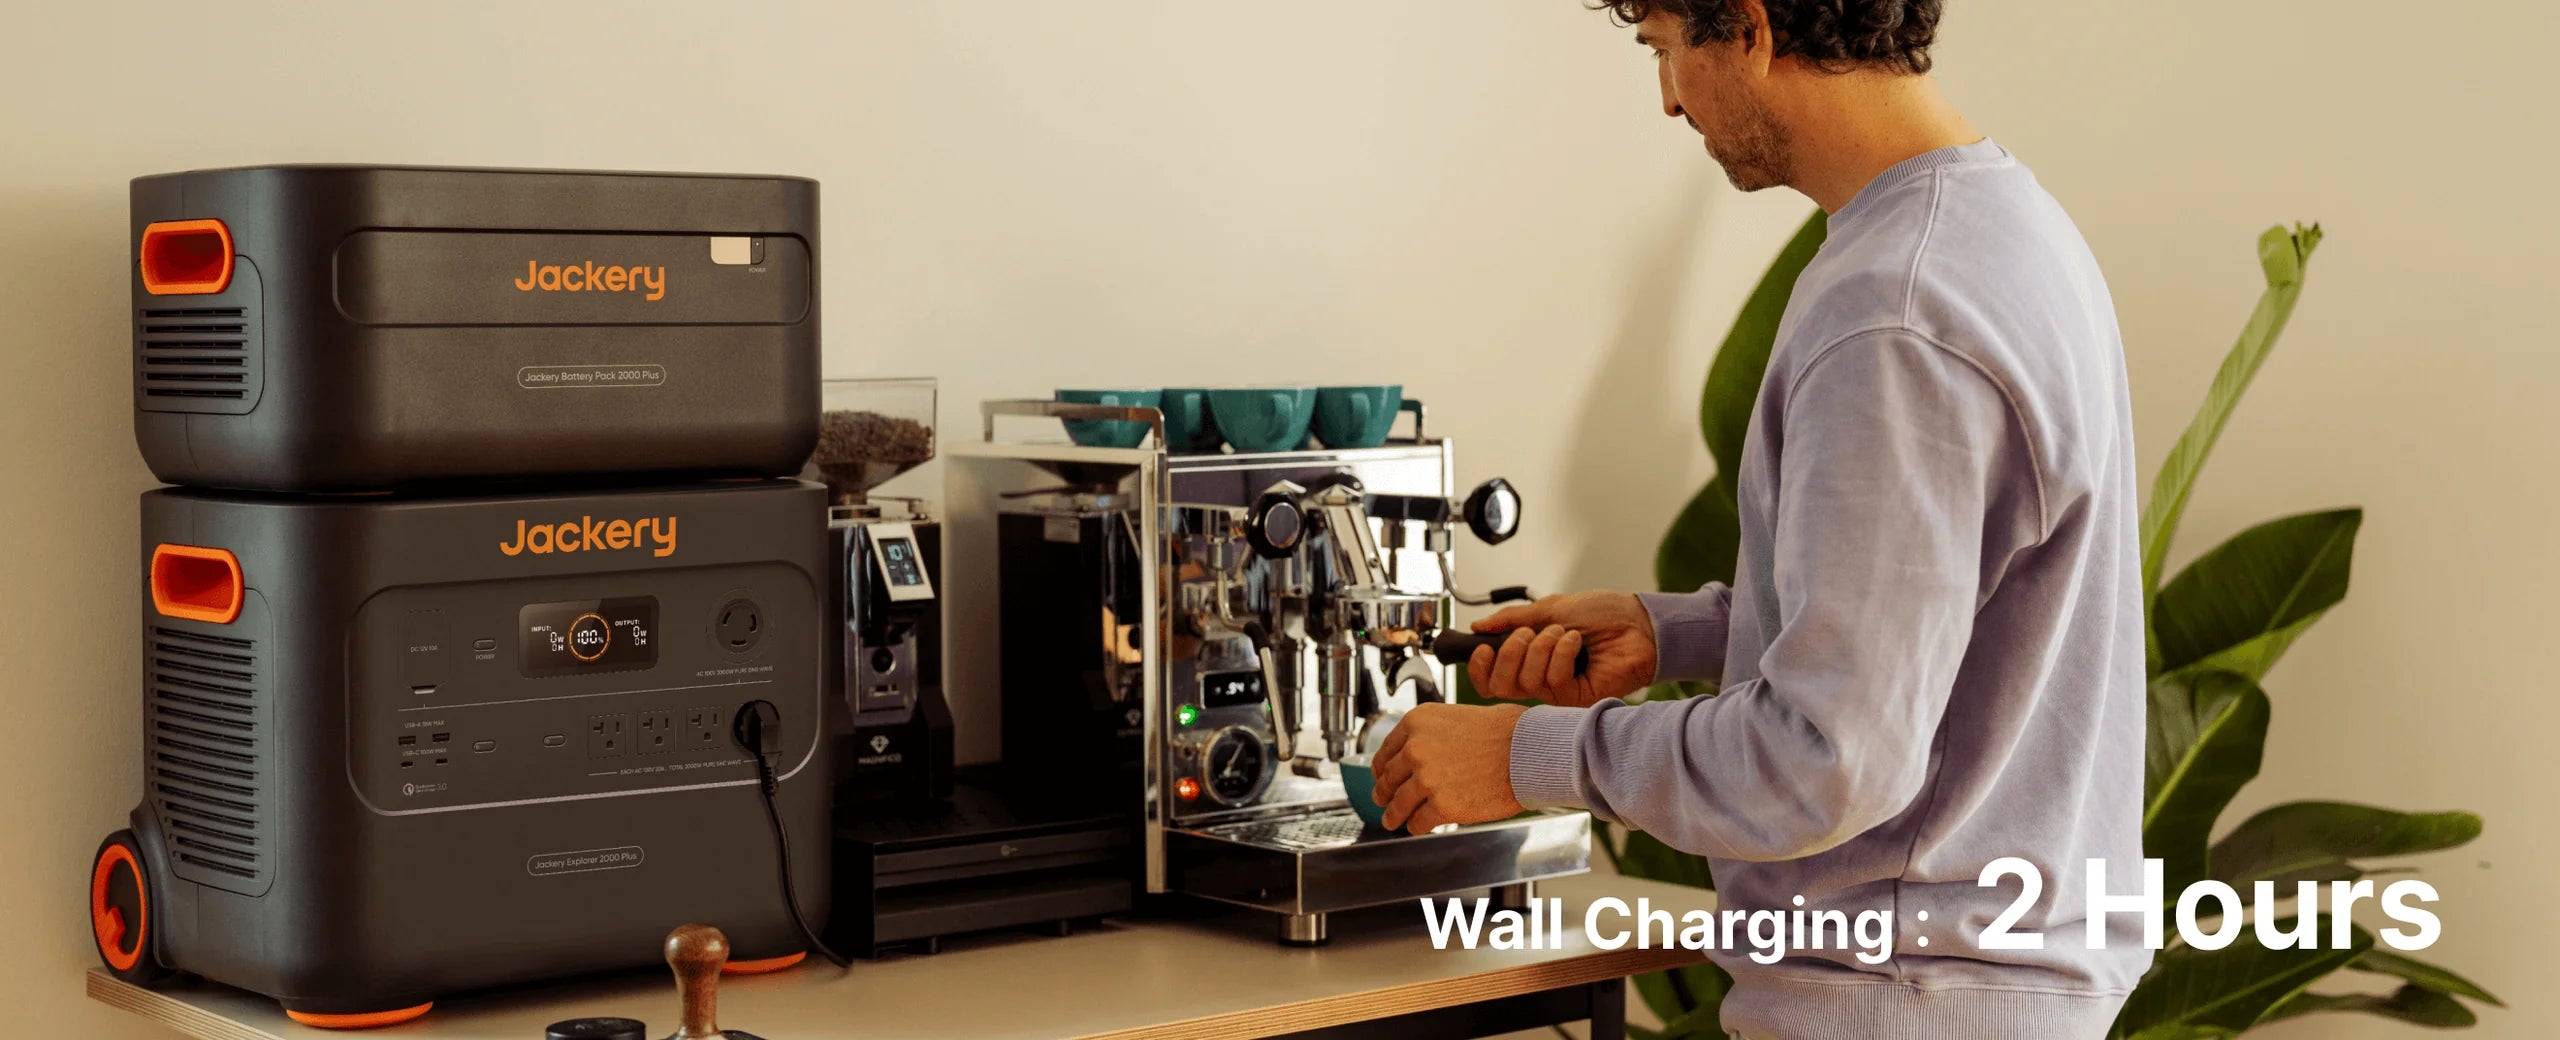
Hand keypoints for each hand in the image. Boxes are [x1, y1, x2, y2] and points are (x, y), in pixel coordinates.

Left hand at [1368, 702, 1527, 833]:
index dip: (1381, 769)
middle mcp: (1415, 749)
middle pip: (1389, 778)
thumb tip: (1421, 751)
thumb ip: (1433, 733)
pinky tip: (1418, 827)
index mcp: (1417, 722)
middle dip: (1384, 792)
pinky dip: (1417, 826)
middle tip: (1382, 800)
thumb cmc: (1506, 731)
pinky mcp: (1442, 806)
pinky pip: (1419, 821)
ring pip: (1399, 803)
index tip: (1381, 777)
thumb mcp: (1458, 716)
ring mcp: (1426, 779)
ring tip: (1392, 820)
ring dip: (1393, 814)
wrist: (1528, 751)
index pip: (1387, 750)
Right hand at [1467, 591, 1656, 706]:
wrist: (1638, 623)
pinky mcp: (1576, 698)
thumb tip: (1479, 626)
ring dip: (1542, 648)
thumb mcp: (1550, 608)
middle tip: (1528, 635)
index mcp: (1529, 658)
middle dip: (1509, 653)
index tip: (1483, 648)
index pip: (1490, 678)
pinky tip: (1578, 644)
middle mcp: (1540, 677)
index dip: (1479, 668)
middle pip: (1500, 685)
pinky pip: (1552, 682)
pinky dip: (1562, 654)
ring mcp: (1557, 690)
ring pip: (1525, 681)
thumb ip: (1512, 619)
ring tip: (1564, 633)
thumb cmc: (1603, 614)